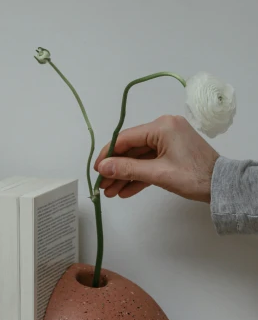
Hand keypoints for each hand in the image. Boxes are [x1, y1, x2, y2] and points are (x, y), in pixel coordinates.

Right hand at [94, 115, 218, 202]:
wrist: (223, 186)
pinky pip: (150, 162)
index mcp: (161, 126)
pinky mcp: (172, 152)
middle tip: (102, 186)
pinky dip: (139, 176)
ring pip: (139, 158)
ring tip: (111, 193)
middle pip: (131, 149)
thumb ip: (128, 169)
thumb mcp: (158, 173)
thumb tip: (102, 168)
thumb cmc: (194, 176)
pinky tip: (125, 191)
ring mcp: (169, 140)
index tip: (96, 170)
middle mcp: (164, 128)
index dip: (108, 154)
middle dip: (116, 169)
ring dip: (126, 175)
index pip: (125, 138)